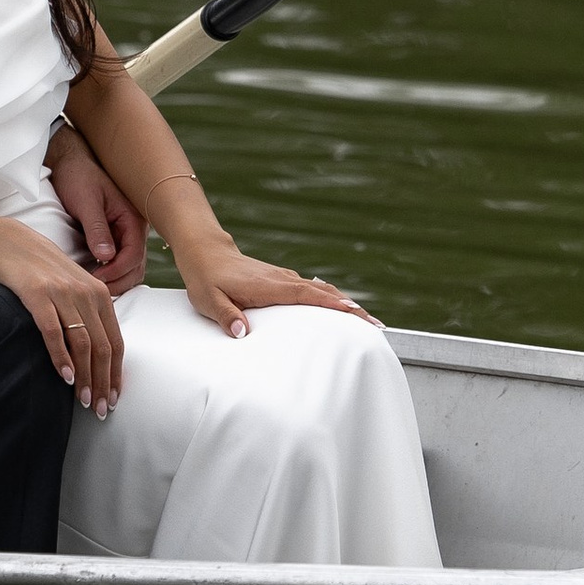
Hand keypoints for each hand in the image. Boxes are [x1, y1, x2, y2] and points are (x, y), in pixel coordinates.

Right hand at [0, 216, 127, 413]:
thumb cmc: (42, 270)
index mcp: (100, 294)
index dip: (116, 374)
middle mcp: (86, 294)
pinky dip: (61, 357)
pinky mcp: (38, 295)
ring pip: (82, 344)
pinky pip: (54, 332)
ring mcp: (63, 294)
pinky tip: (65, 377)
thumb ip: (88, 314)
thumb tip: (98, 354)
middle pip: (102, 348)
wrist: (10, 243)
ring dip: (86, 377)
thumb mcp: (73, 288)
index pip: (115, 342)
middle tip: (100, 410)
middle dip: (104, 383)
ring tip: (84, 401)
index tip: (114, 399)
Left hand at [47, 127, 147, 292]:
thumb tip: (106, 257)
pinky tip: (94, 276)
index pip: (134, 255)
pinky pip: (120, 261)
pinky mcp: (115, 236)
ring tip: (93, 286)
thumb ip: (97, 229)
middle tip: (93, 289)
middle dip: (118, 281)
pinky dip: (111, 273)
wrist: (70, 162)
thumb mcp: (86, 202)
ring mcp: (126, 233)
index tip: (96, 279)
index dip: (116, 271)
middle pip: (136, 266)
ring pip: (130, 267)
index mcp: (132, 217)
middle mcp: (134, 227)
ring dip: (116, 280)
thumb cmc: (79, 177)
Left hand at [177, 246, 369, 340]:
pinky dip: (333, 299)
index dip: (332, 304)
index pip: (308, 295)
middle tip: (377, 325)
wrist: (206, 252)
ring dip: (347, 304)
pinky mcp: (284, 281)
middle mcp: (282, 280)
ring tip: (370, 322)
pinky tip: (344, 310)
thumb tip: (241, 332)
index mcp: (269, 286)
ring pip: (323, 290)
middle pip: (325, 293)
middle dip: (352, 308)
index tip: (355, 312)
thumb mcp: (209, 300)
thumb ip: (225, 316)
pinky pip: (315, 290)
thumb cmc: (207, 279)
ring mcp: (285, 279)